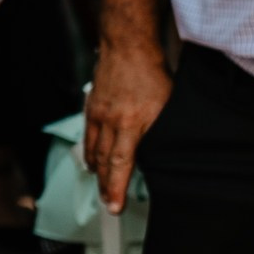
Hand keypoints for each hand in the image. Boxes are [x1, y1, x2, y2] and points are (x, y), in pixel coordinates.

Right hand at [81, 41, 170, 212]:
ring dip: (98, 172)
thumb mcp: (165, 106)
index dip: (116, 188)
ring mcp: (98, 115)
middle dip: (106, 187)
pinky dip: (90, 152)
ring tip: (101, 187)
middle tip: (109, 204)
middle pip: (105, 162)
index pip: (121, 164)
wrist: (128, 47)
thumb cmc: (151, 73)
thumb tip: (158, 154)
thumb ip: (157, 132)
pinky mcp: (92, 107)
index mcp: (131, 124)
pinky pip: (88, 136)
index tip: (115, 206)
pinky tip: (92, 160)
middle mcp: (111, 122)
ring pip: (94, 151)